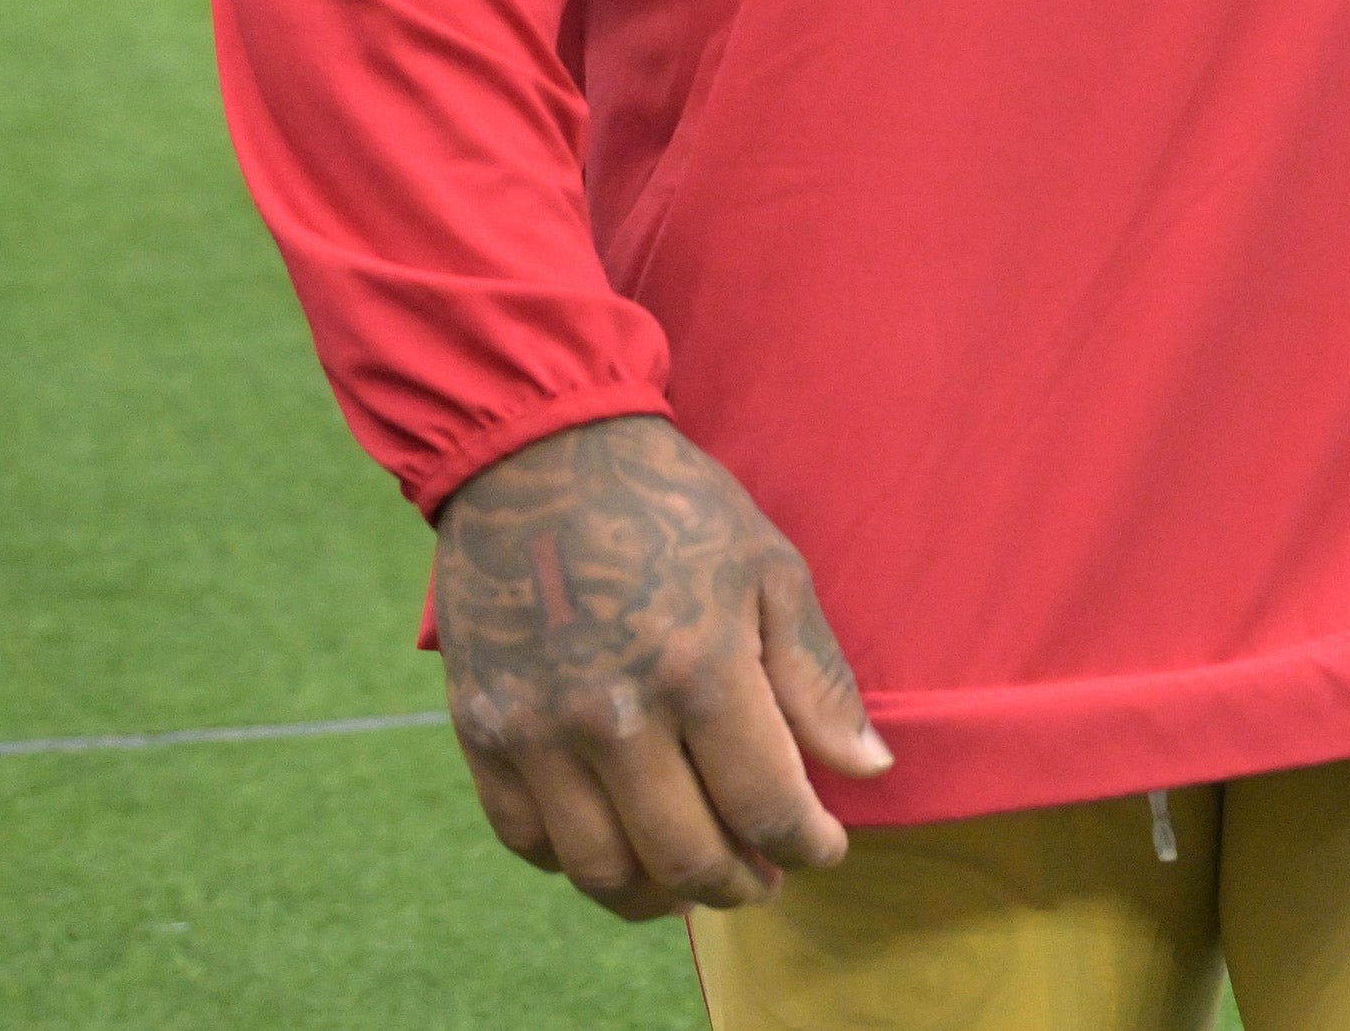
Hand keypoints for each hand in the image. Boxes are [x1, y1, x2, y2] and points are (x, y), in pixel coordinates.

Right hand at [431, 415, 891, 919]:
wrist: (538, 453)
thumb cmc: (671, 505)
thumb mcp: (769, 568)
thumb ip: (817, 678)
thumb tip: (868, 769)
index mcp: (699, 669)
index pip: (765, 807)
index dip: (807, 844)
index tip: (824, 846)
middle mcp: (613, 717)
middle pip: (687, 857)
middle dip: (743, 885)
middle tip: (767, 879)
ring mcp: (538, 731)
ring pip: (602, 870)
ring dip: (661, 896)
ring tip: (696, 882)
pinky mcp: (481, 730)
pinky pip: (527, 839)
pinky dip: (576, 863)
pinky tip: (617, 846)